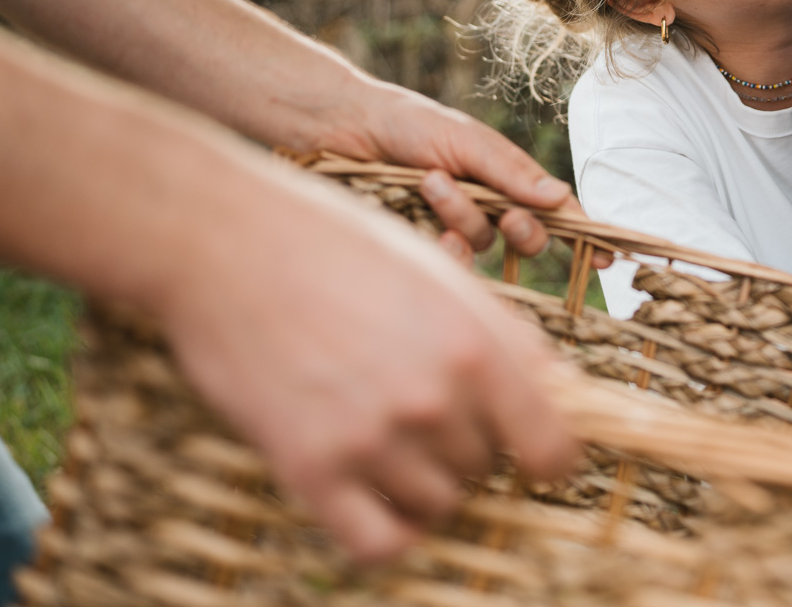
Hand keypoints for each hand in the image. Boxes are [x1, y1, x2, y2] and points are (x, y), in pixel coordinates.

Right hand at [158, 154, 578, 561]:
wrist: (229, 248)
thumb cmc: (338, 248)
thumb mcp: (442, 276)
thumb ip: (505, 339)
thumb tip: (562, 392)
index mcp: (476, 346)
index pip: (551, 447)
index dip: (548, 455)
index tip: (533, 452)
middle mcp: (433, 400)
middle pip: (486, 468)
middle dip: (468, 444)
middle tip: (424, 405)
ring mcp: (371, 440)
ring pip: (438, 505)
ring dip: (426, 483)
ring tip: (392, 436)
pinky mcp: (310, 470)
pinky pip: (379, 544)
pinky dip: (390, 534)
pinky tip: (379, 503)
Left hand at [330, 78, 608, 266]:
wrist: (342, 130)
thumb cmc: (408, 123)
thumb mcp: (467, 141)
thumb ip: (513, 172)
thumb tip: (561, 198)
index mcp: (505, 176)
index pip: (553, 208)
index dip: (582, 233)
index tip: (608, 258)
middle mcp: (485, 204)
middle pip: (527, 238)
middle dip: (525, 231)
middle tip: (510, 217)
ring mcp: (452, 226)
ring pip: (484, 245)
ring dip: (462, 217)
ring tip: (430, 182)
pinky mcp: (419, 244)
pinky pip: (449, 262)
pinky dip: (445, 247)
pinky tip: (430, 230)